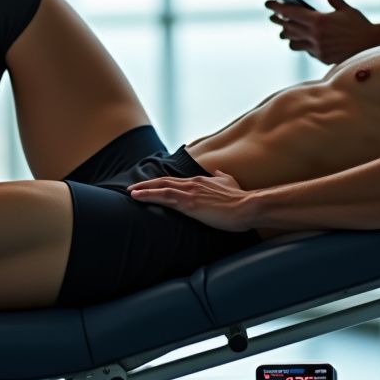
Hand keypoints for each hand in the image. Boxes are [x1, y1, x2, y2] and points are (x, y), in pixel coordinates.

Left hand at [127, 171, 254, 230]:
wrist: (248, 207)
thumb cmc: (241, 199)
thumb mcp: (230, 183)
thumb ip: (221, 177)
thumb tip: (216, 172)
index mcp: (200, 181)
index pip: (176, 180)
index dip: (161, 183)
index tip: (150, 186)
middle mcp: (192, 183)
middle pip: (164, 182)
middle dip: (147, 185)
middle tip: (132, 188)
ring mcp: (190, 192)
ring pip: (161, 188)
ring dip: (143, 190)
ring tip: (130, 193)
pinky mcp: (189, 203)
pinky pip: (164, 197)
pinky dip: (148, 195)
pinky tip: (137, 197)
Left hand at [266, 0, 376, 64]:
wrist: (373, 46)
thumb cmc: (360, 25)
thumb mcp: (347, 10)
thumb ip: (334, 0)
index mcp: (319, 21)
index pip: (291, 13)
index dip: (277, 7)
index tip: (268, 2)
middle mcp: (315, 36)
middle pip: (289, 28)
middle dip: (279, 21)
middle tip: (273, 17)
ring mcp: (317, 49)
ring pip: (293, 42)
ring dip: (288, 36)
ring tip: (284, 30)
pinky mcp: (321, 58)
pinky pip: (306, 50)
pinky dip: (303, 44)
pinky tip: (302, 39)